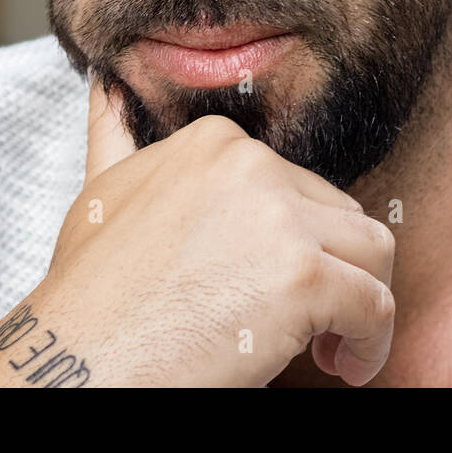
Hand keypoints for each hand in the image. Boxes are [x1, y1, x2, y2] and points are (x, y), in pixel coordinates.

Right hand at [0, 79, 394, 386]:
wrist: (75, 367)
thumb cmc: (91, 298)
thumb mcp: (103, 194)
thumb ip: (118, 134)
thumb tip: (108, 84)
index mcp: (216, 142)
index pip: (302, 188)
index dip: (302, 242)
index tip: (280, 286)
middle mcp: (252, 165)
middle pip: (344, 216)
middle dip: (337, 271)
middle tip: (313, 325)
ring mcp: (279, 218)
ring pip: (374, 252)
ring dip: (364, 302)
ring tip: (331, 344)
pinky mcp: (302, 276)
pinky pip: (376, 304)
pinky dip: (373, 342)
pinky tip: (343, 363)